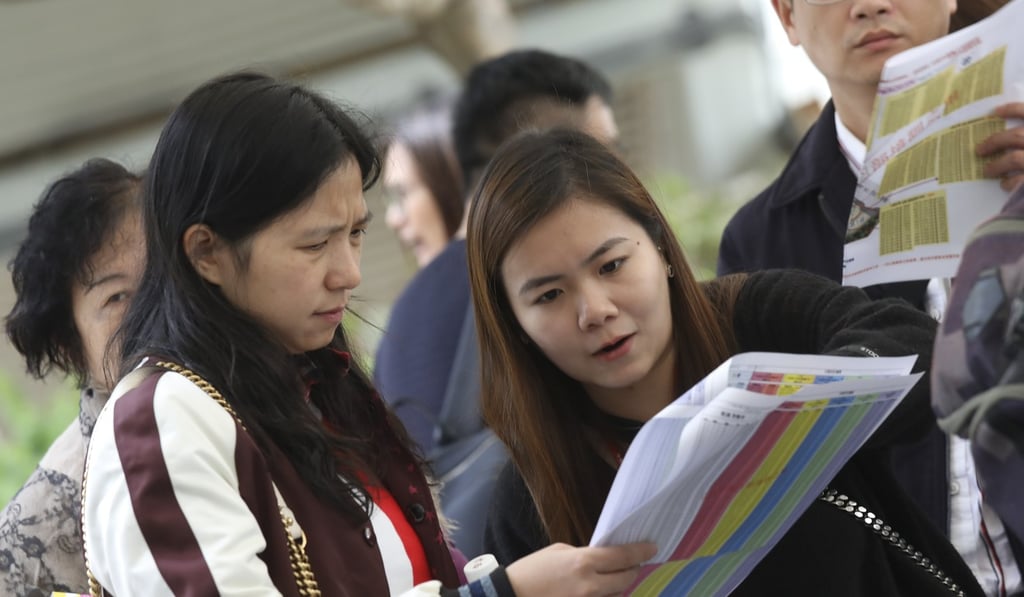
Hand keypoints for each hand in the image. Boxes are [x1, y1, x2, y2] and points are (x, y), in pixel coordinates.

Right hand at [505, 541, 657, 596]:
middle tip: (633, 563)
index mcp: (584, 562)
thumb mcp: (559, 552)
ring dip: (617, 586)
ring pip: (616, 595)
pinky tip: (599, 589)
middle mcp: (590, 585)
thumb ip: (584, 556)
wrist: (511, 595)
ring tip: (611, 577)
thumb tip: (602, 561)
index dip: (641, 552)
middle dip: (632, 570)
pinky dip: (605, 596)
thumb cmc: (532, 570)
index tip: (652, 548)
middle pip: (625, 579)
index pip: (623, 557)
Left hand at [977, 102, 1023, 191]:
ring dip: (997, 165)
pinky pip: (1020, 181)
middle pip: (1017, 136)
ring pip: (1015, 159)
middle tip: (979, 149)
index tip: (994, 112)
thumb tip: (1017, 134)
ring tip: (987, 171)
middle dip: (995, 142)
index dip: (1013, 109)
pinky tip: (1005, 184)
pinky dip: (1009, 183)